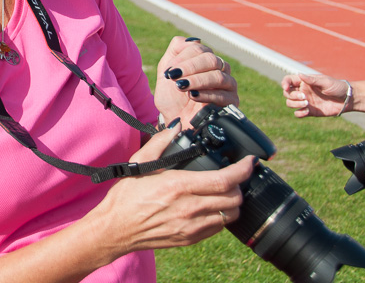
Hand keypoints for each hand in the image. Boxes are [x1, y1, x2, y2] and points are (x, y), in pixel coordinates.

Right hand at [88, 127, 252, 260]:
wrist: (116, 229)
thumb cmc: (126, 196)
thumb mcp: (140, 163)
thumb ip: (161, 142)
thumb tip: (177, 126)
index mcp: (179, 186)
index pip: (224, 180)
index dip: (243, 170)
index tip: (249, 162)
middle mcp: (189, 208)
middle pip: (234, 198)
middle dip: (239, 184)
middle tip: (234, 175)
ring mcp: (192, 226)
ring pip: (231, 214)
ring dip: (233, 201)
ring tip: (224, 191)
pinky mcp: (190, 238)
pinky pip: (219, 227)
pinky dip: (222, 215)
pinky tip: (211, 206)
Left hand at [155, 37, 237, 125]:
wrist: (175, 120)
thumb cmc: (171, 97)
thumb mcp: (166, 71)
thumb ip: (174, 52)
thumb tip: (191, 40)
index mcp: (203, 59)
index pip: (199, 48)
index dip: (183, 58)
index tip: (169, 71)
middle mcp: (218, 69)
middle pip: (211, 59)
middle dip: (191, 67)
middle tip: (175, 77)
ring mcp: (227, 84)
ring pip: (219, 75)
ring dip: (198, 80)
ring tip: (182, 87)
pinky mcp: (232, 101)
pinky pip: (224, 94)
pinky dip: (207, 93)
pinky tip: (194, 96)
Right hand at [281, 73, 347, 116]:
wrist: (347, 100)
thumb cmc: (337, 87)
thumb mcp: (325, 82)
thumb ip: (312, 80)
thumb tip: (299, 74)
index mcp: (305, 82)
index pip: (288, 80)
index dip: (284, 83)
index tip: (286, 88)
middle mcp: (303, 91)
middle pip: (287, 93)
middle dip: (292, 96)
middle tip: (304, 97)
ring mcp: (305, 102)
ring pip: (290, 103)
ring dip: (295, 104)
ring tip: (307, 104)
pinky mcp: (310, 111)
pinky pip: (298, 113)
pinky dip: (299, 113)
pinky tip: (307, 111)